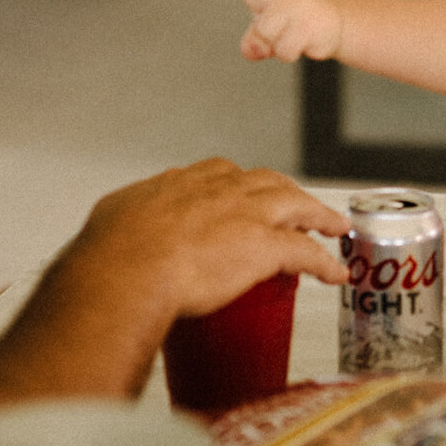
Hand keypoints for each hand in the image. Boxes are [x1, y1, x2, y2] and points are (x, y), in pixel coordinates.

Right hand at [68, 159, 347, 316]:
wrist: (125, 272)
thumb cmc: (111, 255)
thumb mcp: (114, 217)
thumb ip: (127, 216)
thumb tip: (121, 225)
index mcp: (184, 183)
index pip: (223, 173)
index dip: (241, 184)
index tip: (246, 190)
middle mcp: (221, 190)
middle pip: (268, 183)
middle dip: (289, 194)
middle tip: (302, 206)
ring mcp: (247, 216)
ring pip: (297, 207)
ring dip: (319, 216)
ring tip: (334, 226)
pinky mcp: (265, 247)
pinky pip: (306, 253)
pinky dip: (324, 262)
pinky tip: (334, 273)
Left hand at [202, 0, 344, 61]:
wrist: (331, 26)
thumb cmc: (290, 23)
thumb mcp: (264, 31)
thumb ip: (252, 42)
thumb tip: (253, 49)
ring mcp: (294, 5)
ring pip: (266, 33)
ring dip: (274, 45)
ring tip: (288, 36)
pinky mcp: (310, 23)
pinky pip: (284, 50)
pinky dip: (288, 53)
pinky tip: (303, 41)